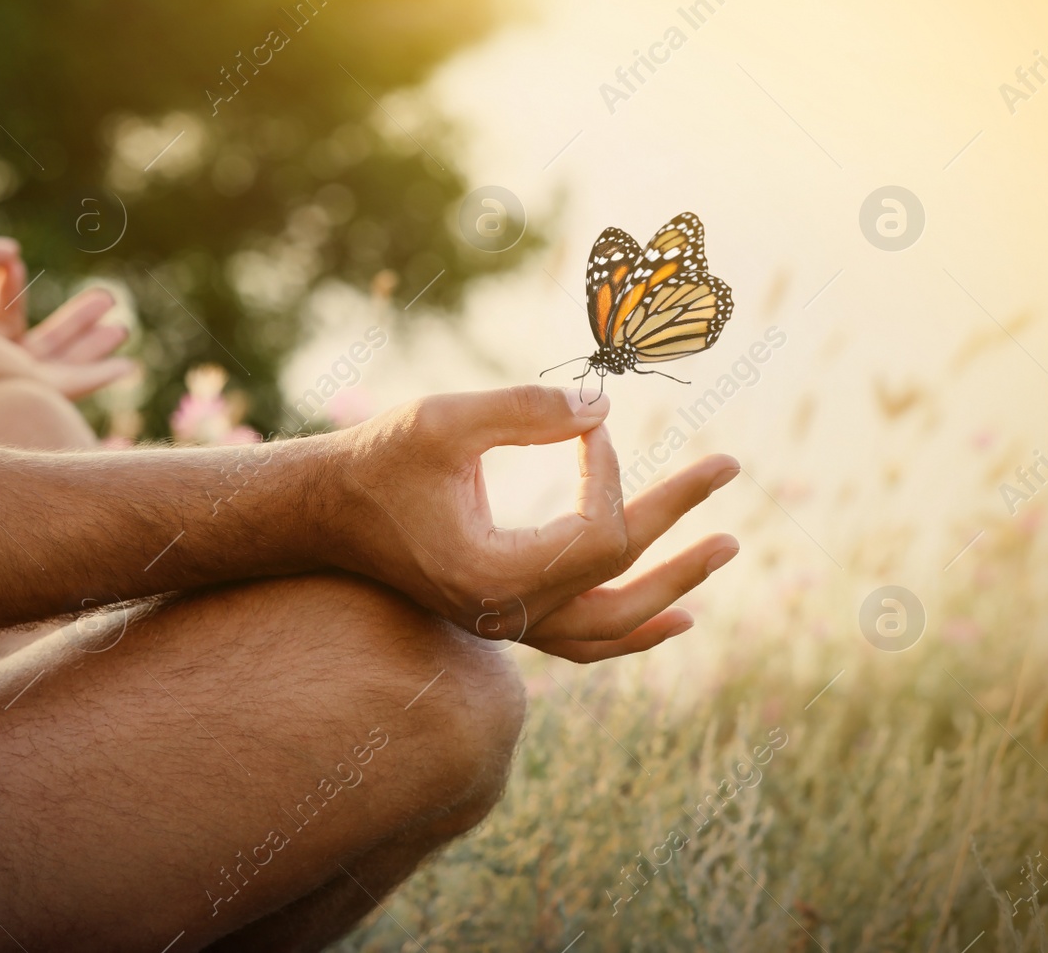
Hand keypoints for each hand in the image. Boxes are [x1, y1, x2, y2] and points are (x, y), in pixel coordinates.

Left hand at [0, 232, 135, 398]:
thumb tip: (12, 254)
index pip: (1, 315)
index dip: (11, 288)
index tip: (13, 263)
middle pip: (43, 345)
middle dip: (75, 326)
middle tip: (105, 301)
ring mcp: (9, 381)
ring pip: (63, 364)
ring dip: (94, 347)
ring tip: (122, 328)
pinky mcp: (26, 390)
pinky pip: (71, 386)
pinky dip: (100, 376)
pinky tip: (127, 367)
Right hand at [328, 385, 739, 662]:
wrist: (321, 509)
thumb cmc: (376, 461)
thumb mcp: (445, 421)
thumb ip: (529, 410)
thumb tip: (606, 408)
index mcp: (495, 576)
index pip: (599, 534)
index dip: (611, 471)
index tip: (587, 423)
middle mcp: (506, 614)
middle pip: (621, 579)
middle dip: (678, 522)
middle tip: (727, 468)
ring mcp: (504, 623)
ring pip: (608, 625)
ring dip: (670, 584)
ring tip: (722, 552)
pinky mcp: (500, 613)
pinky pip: (580, 639)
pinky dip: (631, 629)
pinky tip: (675, 617)